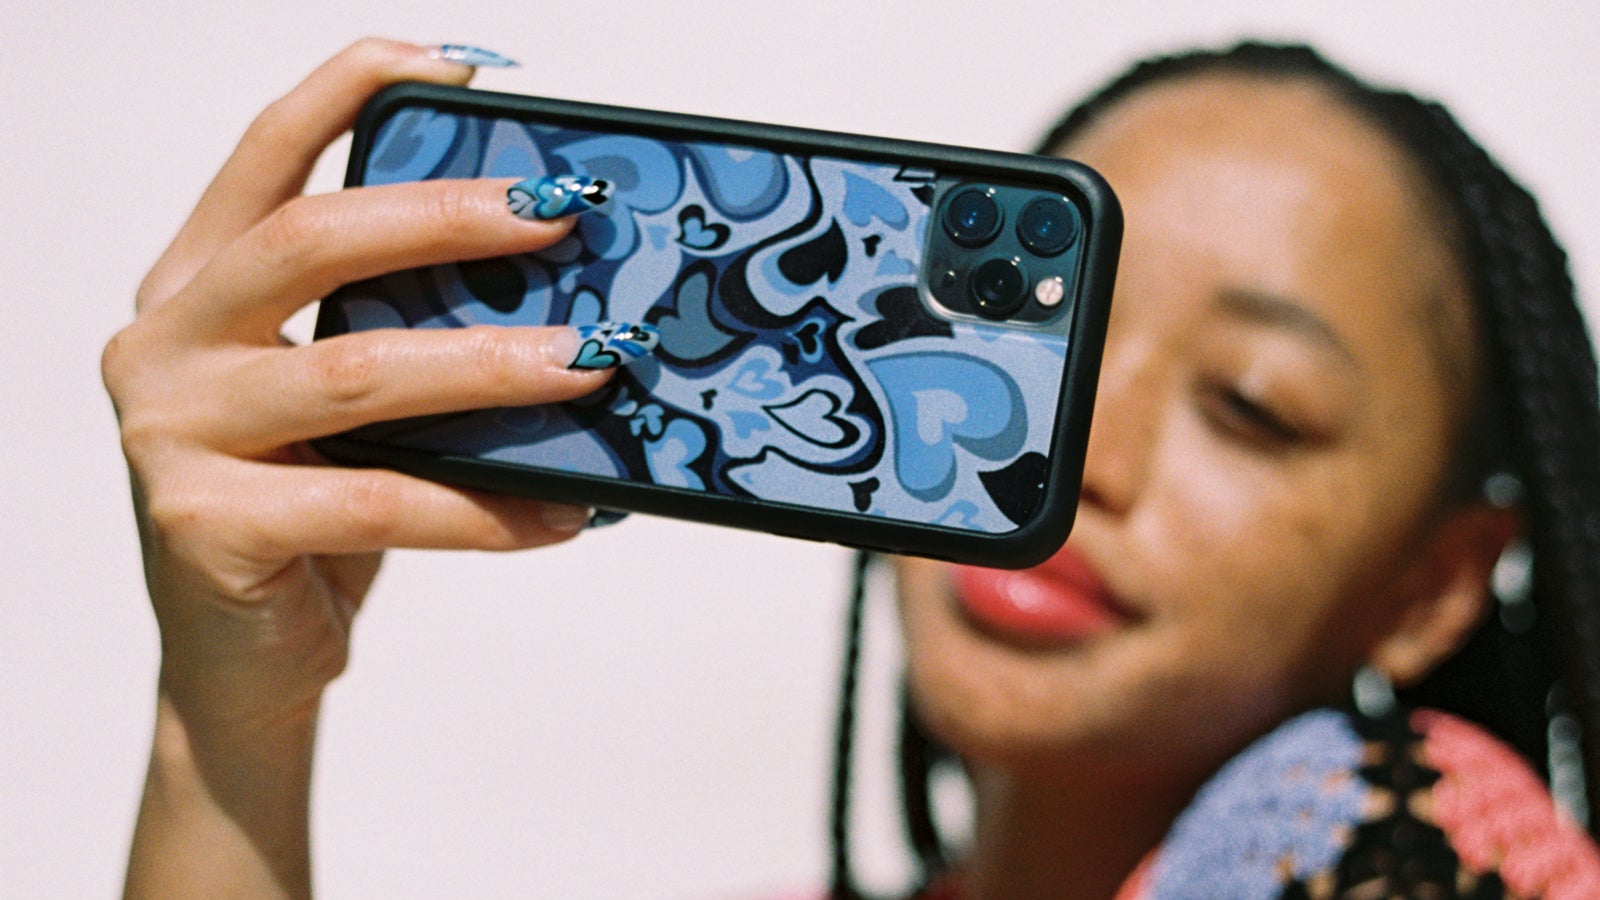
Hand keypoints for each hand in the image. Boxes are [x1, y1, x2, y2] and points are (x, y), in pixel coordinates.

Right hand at [105, 39, 608, 895]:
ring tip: (593, 363)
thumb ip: (402, 336)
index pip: (265, 154)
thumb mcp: (344, 405)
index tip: (461, 65)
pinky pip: (379, 501)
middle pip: (309, 240)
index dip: (352, 88)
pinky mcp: (206, 526)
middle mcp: (166, 342)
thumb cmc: (309, 513)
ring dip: (490, 366)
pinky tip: (565, 512)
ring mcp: (174, 433)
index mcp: (196, 286)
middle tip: (560, 212)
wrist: (240, 661)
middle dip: (445, 215)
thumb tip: (568, 296)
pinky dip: (486, 506)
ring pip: (354, 372)